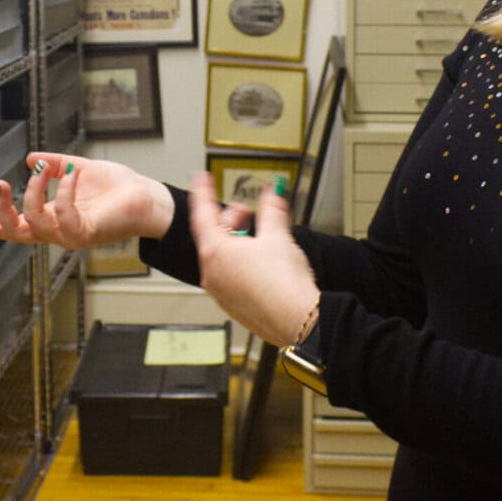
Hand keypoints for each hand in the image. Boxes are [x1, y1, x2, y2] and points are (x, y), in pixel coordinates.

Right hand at [0, 151, 173, 250]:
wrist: (148, 197)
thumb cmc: (117, 187)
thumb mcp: (78, 169)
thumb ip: (54, 166)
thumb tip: (30, 159)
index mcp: (54, 219)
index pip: (18, 228)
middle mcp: (58, 231)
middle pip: (17, 232)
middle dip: (3, 211)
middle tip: (0, 185)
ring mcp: (71, 235)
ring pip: (35, 223)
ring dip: (34, 193)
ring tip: (44, 172)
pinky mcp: (87, 233)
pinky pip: (64, 216)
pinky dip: (63, 191)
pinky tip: (71, 173)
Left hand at [187, 172, 319, 347]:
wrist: (298, 321)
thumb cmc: (284, 284)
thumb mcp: (277, 236)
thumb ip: (271, 209)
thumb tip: (272, 192)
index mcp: (215, 253)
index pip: (203, 214)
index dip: (204, 193)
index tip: (202, 179)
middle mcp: (212, 274)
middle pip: (214, 236)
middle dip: (231, 219)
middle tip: (247, 212)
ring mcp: (221, 293)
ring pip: (223, 258)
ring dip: (238, 242)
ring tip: (261, 237)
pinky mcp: (234, 306)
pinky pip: (232, 277)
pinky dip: (242, 263)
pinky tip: (263, 262)